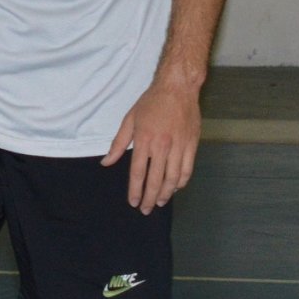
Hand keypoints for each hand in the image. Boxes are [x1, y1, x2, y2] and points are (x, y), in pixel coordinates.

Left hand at [104, 77, 201, 213]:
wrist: (178, 88)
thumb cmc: (151, 102)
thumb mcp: (129, 119)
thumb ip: (118, 144)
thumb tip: (106, 162)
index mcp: (144, 140)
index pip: (138, 172)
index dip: (135, 190)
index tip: (133, 202)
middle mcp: (162, 146)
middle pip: (155, 180)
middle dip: (150, 198)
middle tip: (146, 210)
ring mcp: (179, 146)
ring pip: (173, 178)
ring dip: (166, 193)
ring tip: (161, 202)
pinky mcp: (192, 145)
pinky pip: (187, 169)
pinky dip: (182, 182)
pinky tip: (176, 187)